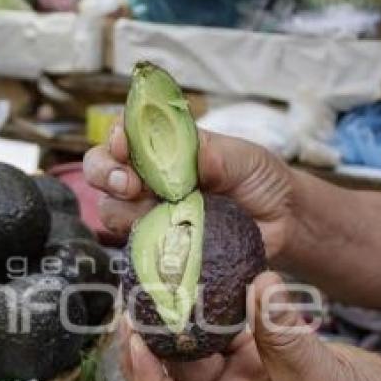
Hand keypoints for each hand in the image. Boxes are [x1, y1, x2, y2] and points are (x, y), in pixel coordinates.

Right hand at [84, 123, 293, 260]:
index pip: (122, 134)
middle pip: (100, 170)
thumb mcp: (247, 158)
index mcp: (163, 147)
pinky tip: (166, 242)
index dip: (115, 138)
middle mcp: (147, 177)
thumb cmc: (259, 180)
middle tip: (129, 185)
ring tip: (157, 216)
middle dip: (105, 174)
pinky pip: (132, 246)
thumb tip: (200, 156)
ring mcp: (148, 212)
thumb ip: (220, 155)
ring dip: (124, 212)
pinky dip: (142, 244)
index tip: (123, 146)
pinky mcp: (156, 245)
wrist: (280, 222)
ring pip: (110, 209)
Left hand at [120, 271, 380, 380]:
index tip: (134, 341)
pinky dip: (207, 316)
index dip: (146, 380)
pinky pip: (219, 338)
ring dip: (172, 328)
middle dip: (145, 349)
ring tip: (151, 291)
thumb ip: (284, 334)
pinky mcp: (250, 364)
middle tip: (130, 307)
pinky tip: (193, 287)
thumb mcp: (321, 378)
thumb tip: (259, 284)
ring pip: (190, 358)